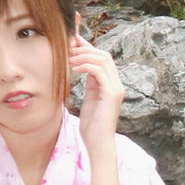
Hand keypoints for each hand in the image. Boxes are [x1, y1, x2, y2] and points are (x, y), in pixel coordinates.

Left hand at [68, 12, 124, 152]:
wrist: (98, 142)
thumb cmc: (92, 125)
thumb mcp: (90, 99)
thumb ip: (90, 84)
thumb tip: (81, 68)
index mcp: (111, 85)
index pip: (103, 59)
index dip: (88, 48)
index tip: (72, 42)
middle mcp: (117, 84)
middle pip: (104, 55)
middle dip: (84, 49)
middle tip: (67, 51)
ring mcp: (116, 88)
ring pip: (102, 60)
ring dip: (83, 56)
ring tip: (68, 60)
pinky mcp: (111, 93)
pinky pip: (98, 71)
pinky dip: (85, 66)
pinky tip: (73, 69)